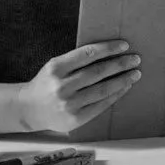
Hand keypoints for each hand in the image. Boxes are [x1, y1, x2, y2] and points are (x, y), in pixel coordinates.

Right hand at [15, 41, 140, 135]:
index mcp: (56, 68)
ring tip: (135, 73)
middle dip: (120, 64)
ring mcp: (69, 104)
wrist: (29, 109)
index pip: (88, 54)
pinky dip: (116, 95)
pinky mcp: (75, 118)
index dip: (108, 48)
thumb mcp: (55, 66)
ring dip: (123, 80)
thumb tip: (108, 52)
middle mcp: (62, 86)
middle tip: (136, 59)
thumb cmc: (47, 83)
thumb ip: (76, 60)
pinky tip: (124, 87)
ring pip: (103, 89)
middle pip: (98, 72)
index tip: (124, 45)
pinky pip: (101, 104)